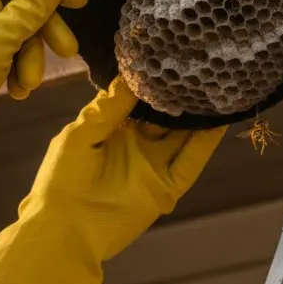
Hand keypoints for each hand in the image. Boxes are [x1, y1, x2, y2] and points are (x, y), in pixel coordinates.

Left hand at [0, 0, 85, 250]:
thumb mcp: (0, 38)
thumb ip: (29, 10)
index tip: (79, 0)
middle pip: (26, 7)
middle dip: (45, 32)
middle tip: (68, 51)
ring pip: (25, 35)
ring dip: (32, 59)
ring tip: (27, 83)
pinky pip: (16, 56)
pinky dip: (21, 71)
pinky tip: (18, 90)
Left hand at [0, 78, 225, 283]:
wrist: (64, 230)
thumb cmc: (62, 180)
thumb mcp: (81, 133)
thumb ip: (109, 105)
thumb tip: (134, 75)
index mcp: (113, 130)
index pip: (141, 98)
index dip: (155, 79)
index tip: (170, 53)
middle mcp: (138, 144)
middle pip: (168, 114)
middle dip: (183, 93)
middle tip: (203, 63)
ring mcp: (154, 165)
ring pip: (185, 134)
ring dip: (200, 113)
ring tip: (219, 83)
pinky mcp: (166, 187)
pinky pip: (192, 161)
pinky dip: (207, 142)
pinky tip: (220, 119)